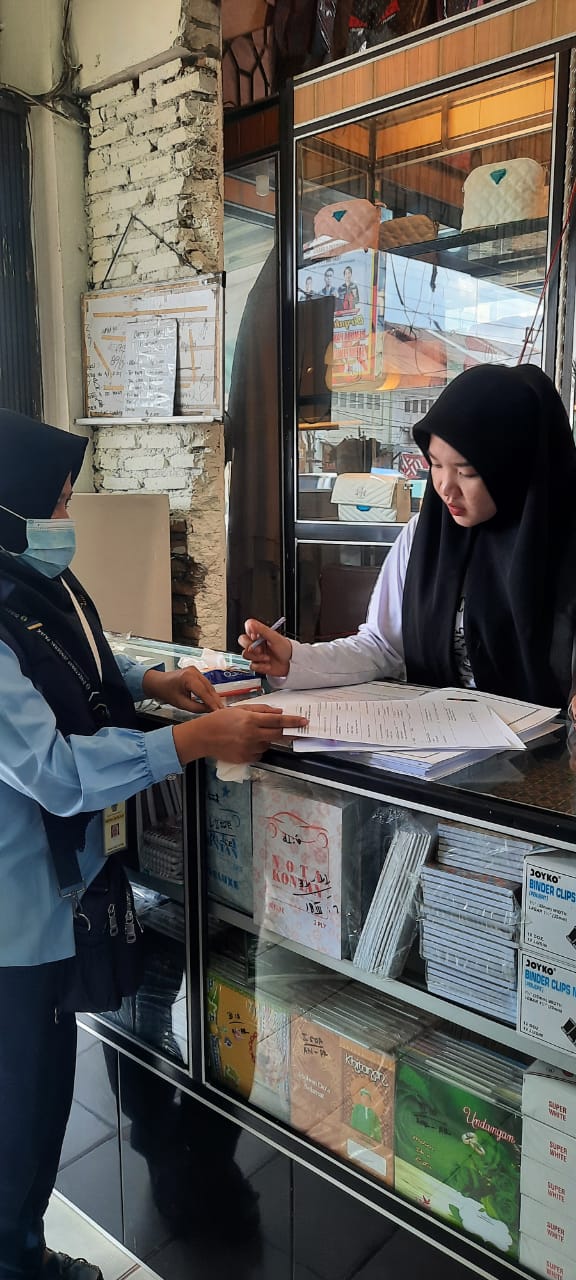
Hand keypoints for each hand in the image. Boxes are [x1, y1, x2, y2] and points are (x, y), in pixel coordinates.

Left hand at [142, 666, 223, 712]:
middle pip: (209, 688)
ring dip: (214, 696)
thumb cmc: (167, 692)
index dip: (212, 703)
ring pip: (209, 685)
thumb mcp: (181, 703)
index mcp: (188, 678)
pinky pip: (206, 683)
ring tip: (219, 707)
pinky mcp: (196, 672)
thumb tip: (209, 711)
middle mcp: (193, 671)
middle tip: (222, 711)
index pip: (204, 692)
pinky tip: (213, 700)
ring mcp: (195, 670)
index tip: (218, 711)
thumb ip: (196, 707)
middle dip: (215, 700)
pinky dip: (209, 692)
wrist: (158, 682)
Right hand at [173, 703, 307, 765]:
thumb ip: (260, 710)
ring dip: (267, 739)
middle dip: (289, 732)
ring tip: (252, 734)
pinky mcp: (245, 759)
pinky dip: (258, 748)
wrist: (203, 737)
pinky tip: (246, 743)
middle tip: (296, 730)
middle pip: (278, 734)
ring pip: (268, 744)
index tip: (304, 722)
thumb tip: (279, 712)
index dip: (293, 721)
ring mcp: (249, 748)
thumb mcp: (239, 709)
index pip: (278, 720)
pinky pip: (259, 753)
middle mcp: (252, 735)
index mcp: (250, 720)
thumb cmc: (219, 720)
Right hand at [239, 618, 291, 676]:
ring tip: (267, 658)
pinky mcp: (257, 664)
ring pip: (245, 654)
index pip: (248, 627)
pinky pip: (252, 665)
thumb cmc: (285, 649)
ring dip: (257, 657)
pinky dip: (261, 666)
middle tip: (260, 649)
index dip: (249, 632)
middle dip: (250, 646)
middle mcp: (256, 643)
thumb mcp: (275, 637)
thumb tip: (251, 623)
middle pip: (242, 640)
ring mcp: (255, 654)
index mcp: (260, 634)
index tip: (256, 636)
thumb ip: (262, 629)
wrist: (291, 664)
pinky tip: (268, 664)